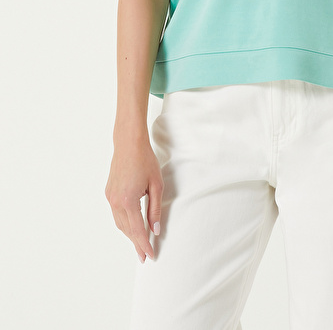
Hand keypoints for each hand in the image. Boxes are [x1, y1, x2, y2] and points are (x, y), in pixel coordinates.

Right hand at [105, 135, 162, 263]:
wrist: (129, 143)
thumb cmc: (145, 160)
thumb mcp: (156, 185)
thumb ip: (155, 210)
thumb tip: (155, 230)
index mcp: (128, 200)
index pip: (137, 230)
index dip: (144, 244)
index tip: (150, 256)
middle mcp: (116, 201)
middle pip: (127, 230)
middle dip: (136, 244)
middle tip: (144, 256)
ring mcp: (110, 197)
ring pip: (119, 223)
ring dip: (129, 234)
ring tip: (139, 244)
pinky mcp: (108, 192)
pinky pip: (116, 214)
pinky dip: (124, 223)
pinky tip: (132, 226)